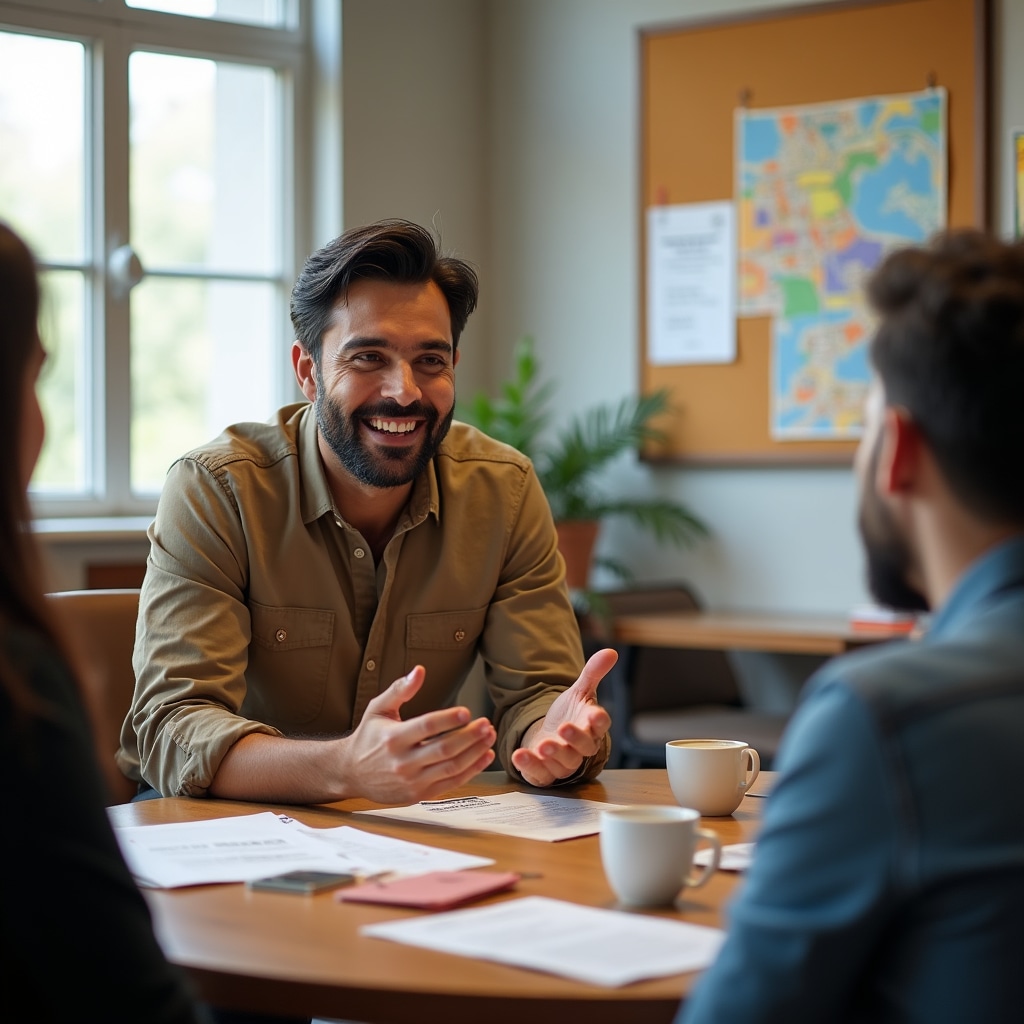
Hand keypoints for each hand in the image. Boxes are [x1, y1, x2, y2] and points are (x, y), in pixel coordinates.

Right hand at [336, 665, 495, 802]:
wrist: (351, 773)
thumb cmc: (368, 738)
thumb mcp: (378, 709)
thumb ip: (400, 690)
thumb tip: (419, 671)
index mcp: (393, 738)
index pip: (426, 727)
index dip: (448, 719)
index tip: (466, 711)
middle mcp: (402, 762)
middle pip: (443, 749)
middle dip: (469, 737)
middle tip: (486, 724)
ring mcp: (412, 781)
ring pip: (451, 768)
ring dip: (474, 753)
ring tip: (489, 737)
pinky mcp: (419, 794)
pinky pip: (451, 783)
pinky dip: (471, 771)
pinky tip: (484, 756)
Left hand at [510, 648, 615, 786]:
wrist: (548, 736)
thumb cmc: (568, 716)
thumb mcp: (578, 692)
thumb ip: (593, 673)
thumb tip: (611, 652)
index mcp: (592, 726)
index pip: (601, 724)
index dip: (599, 720)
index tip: (595, 713)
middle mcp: (581, 747)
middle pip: (583, 747)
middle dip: (574, 739)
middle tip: (564, 728)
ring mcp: (563, 762)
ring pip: (563, 762)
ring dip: (553, 754)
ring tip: (542, 745)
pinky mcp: (546, 773)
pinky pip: (541, 774)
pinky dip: (530, 766)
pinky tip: (519, 755)